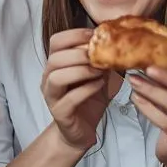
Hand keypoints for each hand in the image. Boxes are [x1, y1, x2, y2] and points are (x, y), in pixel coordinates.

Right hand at [41, 29, 109, 151]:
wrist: (81, 131)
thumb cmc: (88, 101)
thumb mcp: (98, 75)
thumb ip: (103, 59)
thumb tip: (118, 41)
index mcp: (56, 65)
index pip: (56, 42)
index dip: (74, 35)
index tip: (95, 35)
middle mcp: (48, 78)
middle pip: (55, 58)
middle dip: (79, 54)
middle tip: (99, 55)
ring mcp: (52, 96)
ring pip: (57, 77)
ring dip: (80, 70)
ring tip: (99, 71)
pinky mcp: (60, 113)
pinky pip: (70, 98)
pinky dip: (87, 89)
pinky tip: (100, 85)